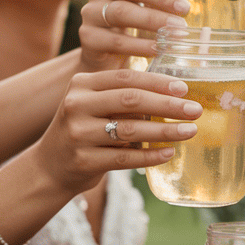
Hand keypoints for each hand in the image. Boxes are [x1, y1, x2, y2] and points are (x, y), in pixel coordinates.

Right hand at [34, 69, 201, 195]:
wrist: (49, 166)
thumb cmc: (84, 130)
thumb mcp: (94, 105)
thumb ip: (123, 97)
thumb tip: (175, 95)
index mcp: (81, 84)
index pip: (125, 77)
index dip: (157, 82)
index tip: (184, 88)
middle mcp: (76, 105)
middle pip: (130, 100)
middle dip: (167, 104)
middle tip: (195, 110)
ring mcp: (78, 134)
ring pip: (130, 130)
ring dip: (165, 130)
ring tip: (190, 131)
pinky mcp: (83, 160)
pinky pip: (124, 158)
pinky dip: (150, 155)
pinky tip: (169, 153)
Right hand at [79, 0, 190, 69]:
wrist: (103, 55)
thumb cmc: (132, 25)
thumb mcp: (144, 5)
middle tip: (185, 9)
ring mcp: (91, 13)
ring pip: (121, 13)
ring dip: (152, 21)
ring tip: (178, 31)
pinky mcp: (88, 38)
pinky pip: (115, 41)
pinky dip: (139, 45)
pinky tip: (158, 49)